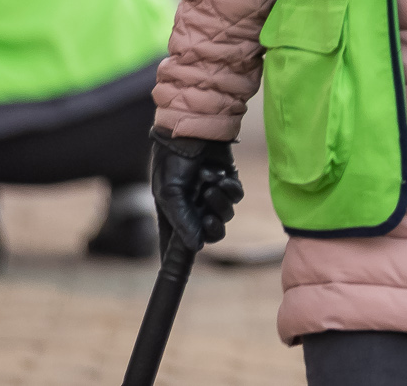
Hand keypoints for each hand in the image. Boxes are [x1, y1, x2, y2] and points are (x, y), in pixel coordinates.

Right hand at [148, 129, 242, 254]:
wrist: (194, 129)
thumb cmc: (173, 160)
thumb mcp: (170, 191)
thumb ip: (182, 221)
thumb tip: (196, 248)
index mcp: (173, 216)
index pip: (175, 248)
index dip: (176, 264)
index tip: (175, 278)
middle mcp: (192, 210)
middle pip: (211, 236)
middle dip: (212, 224)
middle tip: (207, 212)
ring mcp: (211, 198)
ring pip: (226, 217)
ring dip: (220, 201)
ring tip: (210, 182)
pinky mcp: (228, 184)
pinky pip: (235, 197)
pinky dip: (230, 188)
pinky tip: (220, 175)